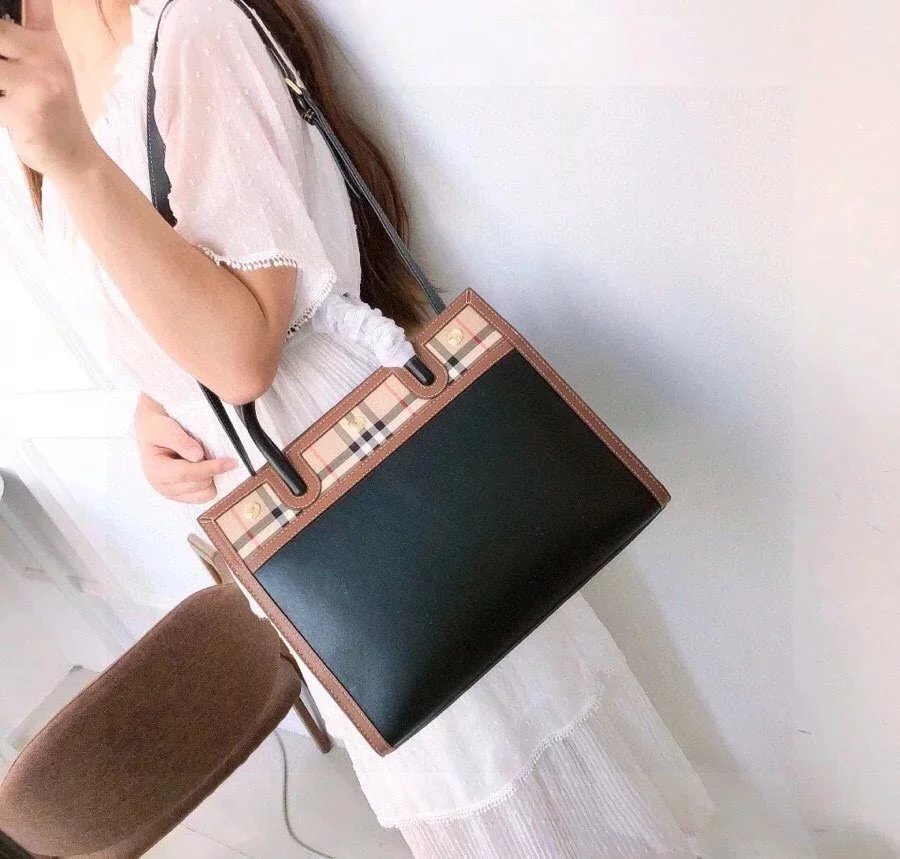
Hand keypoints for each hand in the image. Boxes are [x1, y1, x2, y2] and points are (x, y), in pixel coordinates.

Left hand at [0, 0, 98, 176]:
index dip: (20, 2)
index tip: (2, 11)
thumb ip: (29, 31)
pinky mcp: (22, 110)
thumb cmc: (52, 109)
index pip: (34, 3)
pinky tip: (7, 113)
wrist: (76, 156)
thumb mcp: (48, 64)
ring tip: (7, 94)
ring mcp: (35, 83)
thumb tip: (11, 19)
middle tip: (5, 75)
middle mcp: (45, 57)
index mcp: (48, 42)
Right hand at [135, 393, 236, 503]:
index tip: (230, 462)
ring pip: (204, 494)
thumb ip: (180, 442)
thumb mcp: (166, 428)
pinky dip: (209, 484)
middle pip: (199, 485)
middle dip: (210, 470)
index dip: (211, 468)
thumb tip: (197, 456)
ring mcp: (172, 494)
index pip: (187, 473)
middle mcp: (162, 487)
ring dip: (210, 478)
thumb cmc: (158, 429)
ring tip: (204, 462)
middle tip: (208, 453)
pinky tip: (205, 470)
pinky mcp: (181, 496)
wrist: (152, 431)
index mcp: (156, 471)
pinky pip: (203, 497)